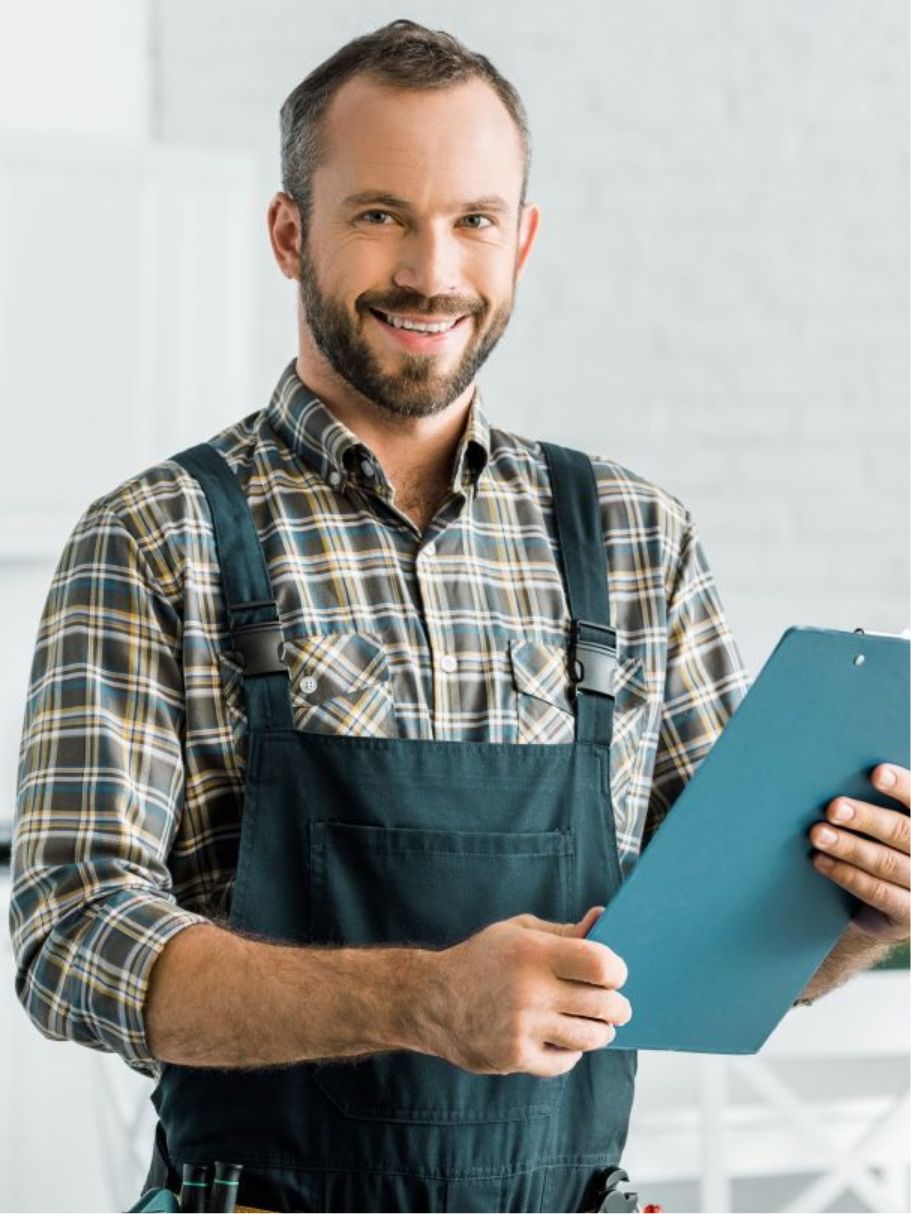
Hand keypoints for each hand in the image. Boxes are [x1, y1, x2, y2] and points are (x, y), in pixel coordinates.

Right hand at [424, 906, 631, 1078]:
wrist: (431, 999)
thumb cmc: (482, 959)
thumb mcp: (518, 932)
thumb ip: (563, 932)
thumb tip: (603, 920)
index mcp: (533, 953)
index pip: (600, 965)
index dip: (617, 971)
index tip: (614, 974)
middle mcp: (530, 991)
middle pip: (604, 1005)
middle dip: (618, 1007)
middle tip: (617, 1006)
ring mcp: (523, 1028)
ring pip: (590, 1038)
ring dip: (600, 1031)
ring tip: (596, 1024)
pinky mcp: (515, 1057)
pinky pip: (565, 1061)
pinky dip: (571, 1052)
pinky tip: (564, 1039)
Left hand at [810, 765, 909, 941]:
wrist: (888, 906)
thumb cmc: (883, 846)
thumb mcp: (885, 825)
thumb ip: (875, 801)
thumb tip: (837, 770)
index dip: (902, 785)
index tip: (875, 773)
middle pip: (903, 832)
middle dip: (866, 818)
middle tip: (833, 808)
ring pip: (887, 862)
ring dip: (849, 847)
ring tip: (817, 833)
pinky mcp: (909, 915)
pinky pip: (878, 892)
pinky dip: (847, 875)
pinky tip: (821, 861)